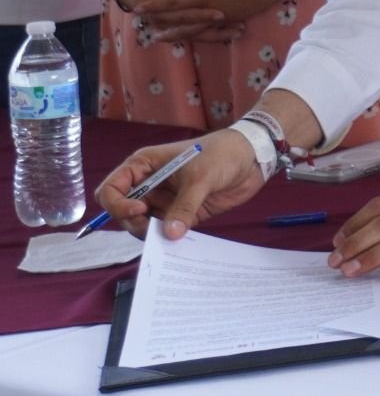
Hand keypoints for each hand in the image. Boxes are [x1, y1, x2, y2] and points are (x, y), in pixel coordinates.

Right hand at [95, 129, 263, 238]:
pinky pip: (165, 230)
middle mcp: (149, 185)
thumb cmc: (222, 154)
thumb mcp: (201, 177)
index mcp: (143, 166)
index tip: (140, 209)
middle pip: (123, 212)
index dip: (118, 203)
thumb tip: (169, 235)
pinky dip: (167, 237)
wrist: (253, 158)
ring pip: (142, 224)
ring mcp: (164, 200)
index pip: (110, 189)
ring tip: (169, 234)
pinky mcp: (181, 213)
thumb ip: (184, 206)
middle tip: (154, 228)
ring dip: (150, 233)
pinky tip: (176, 241)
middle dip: (132, 222)